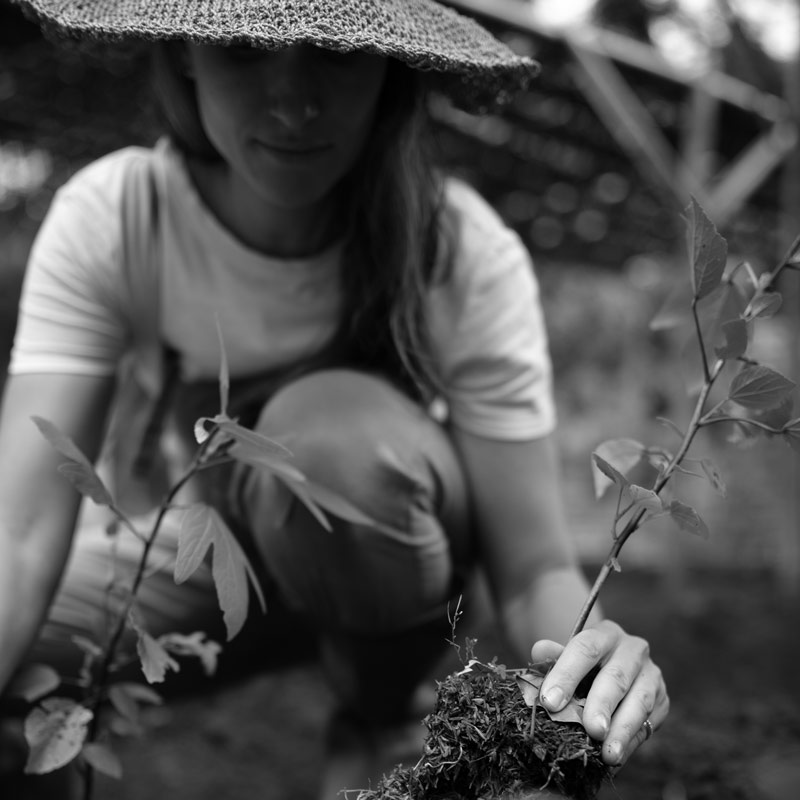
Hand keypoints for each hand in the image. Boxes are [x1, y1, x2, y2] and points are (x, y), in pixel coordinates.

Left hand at [530, 619, 668, 766]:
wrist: (612, 671)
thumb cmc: (583, 666)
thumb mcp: (567, 658)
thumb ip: (553, 657)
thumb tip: (539, 650)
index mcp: (604, 633)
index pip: (585, 648)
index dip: (566, 674)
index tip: (550, 702)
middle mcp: (632, 649)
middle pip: (616, 677)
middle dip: (602, 705)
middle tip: (592, 730)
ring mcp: (651, 674)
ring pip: (640, 702)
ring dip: (623, 730)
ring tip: (609, 755)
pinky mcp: (663, 699)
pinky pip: (648, 723)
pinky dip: (632, 742)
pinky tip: (618, 757)